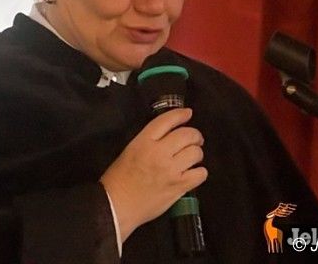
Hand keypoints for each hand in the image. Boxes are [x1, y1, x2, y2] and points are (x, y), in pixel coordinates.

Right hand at [99, 107, 207, 241]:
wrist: (117, 205)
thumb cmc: (119, 178)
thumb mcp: (130, 149)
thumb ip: (149, 140)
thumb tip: (170, 135)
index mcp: (144, 142)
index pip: (167, 121)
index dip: (180, 114)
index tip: (187, 113)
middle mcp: (159, 153)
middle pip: (187, 135)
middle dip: (195, 135)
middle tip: (195, 139)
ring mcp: (171, 170)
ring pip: (196, 153)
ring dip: (197, 153)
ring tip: (192, 157)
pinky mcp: (179, 186)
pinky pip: (200, 174)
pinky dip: (200, 172)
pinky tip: (193, 173)